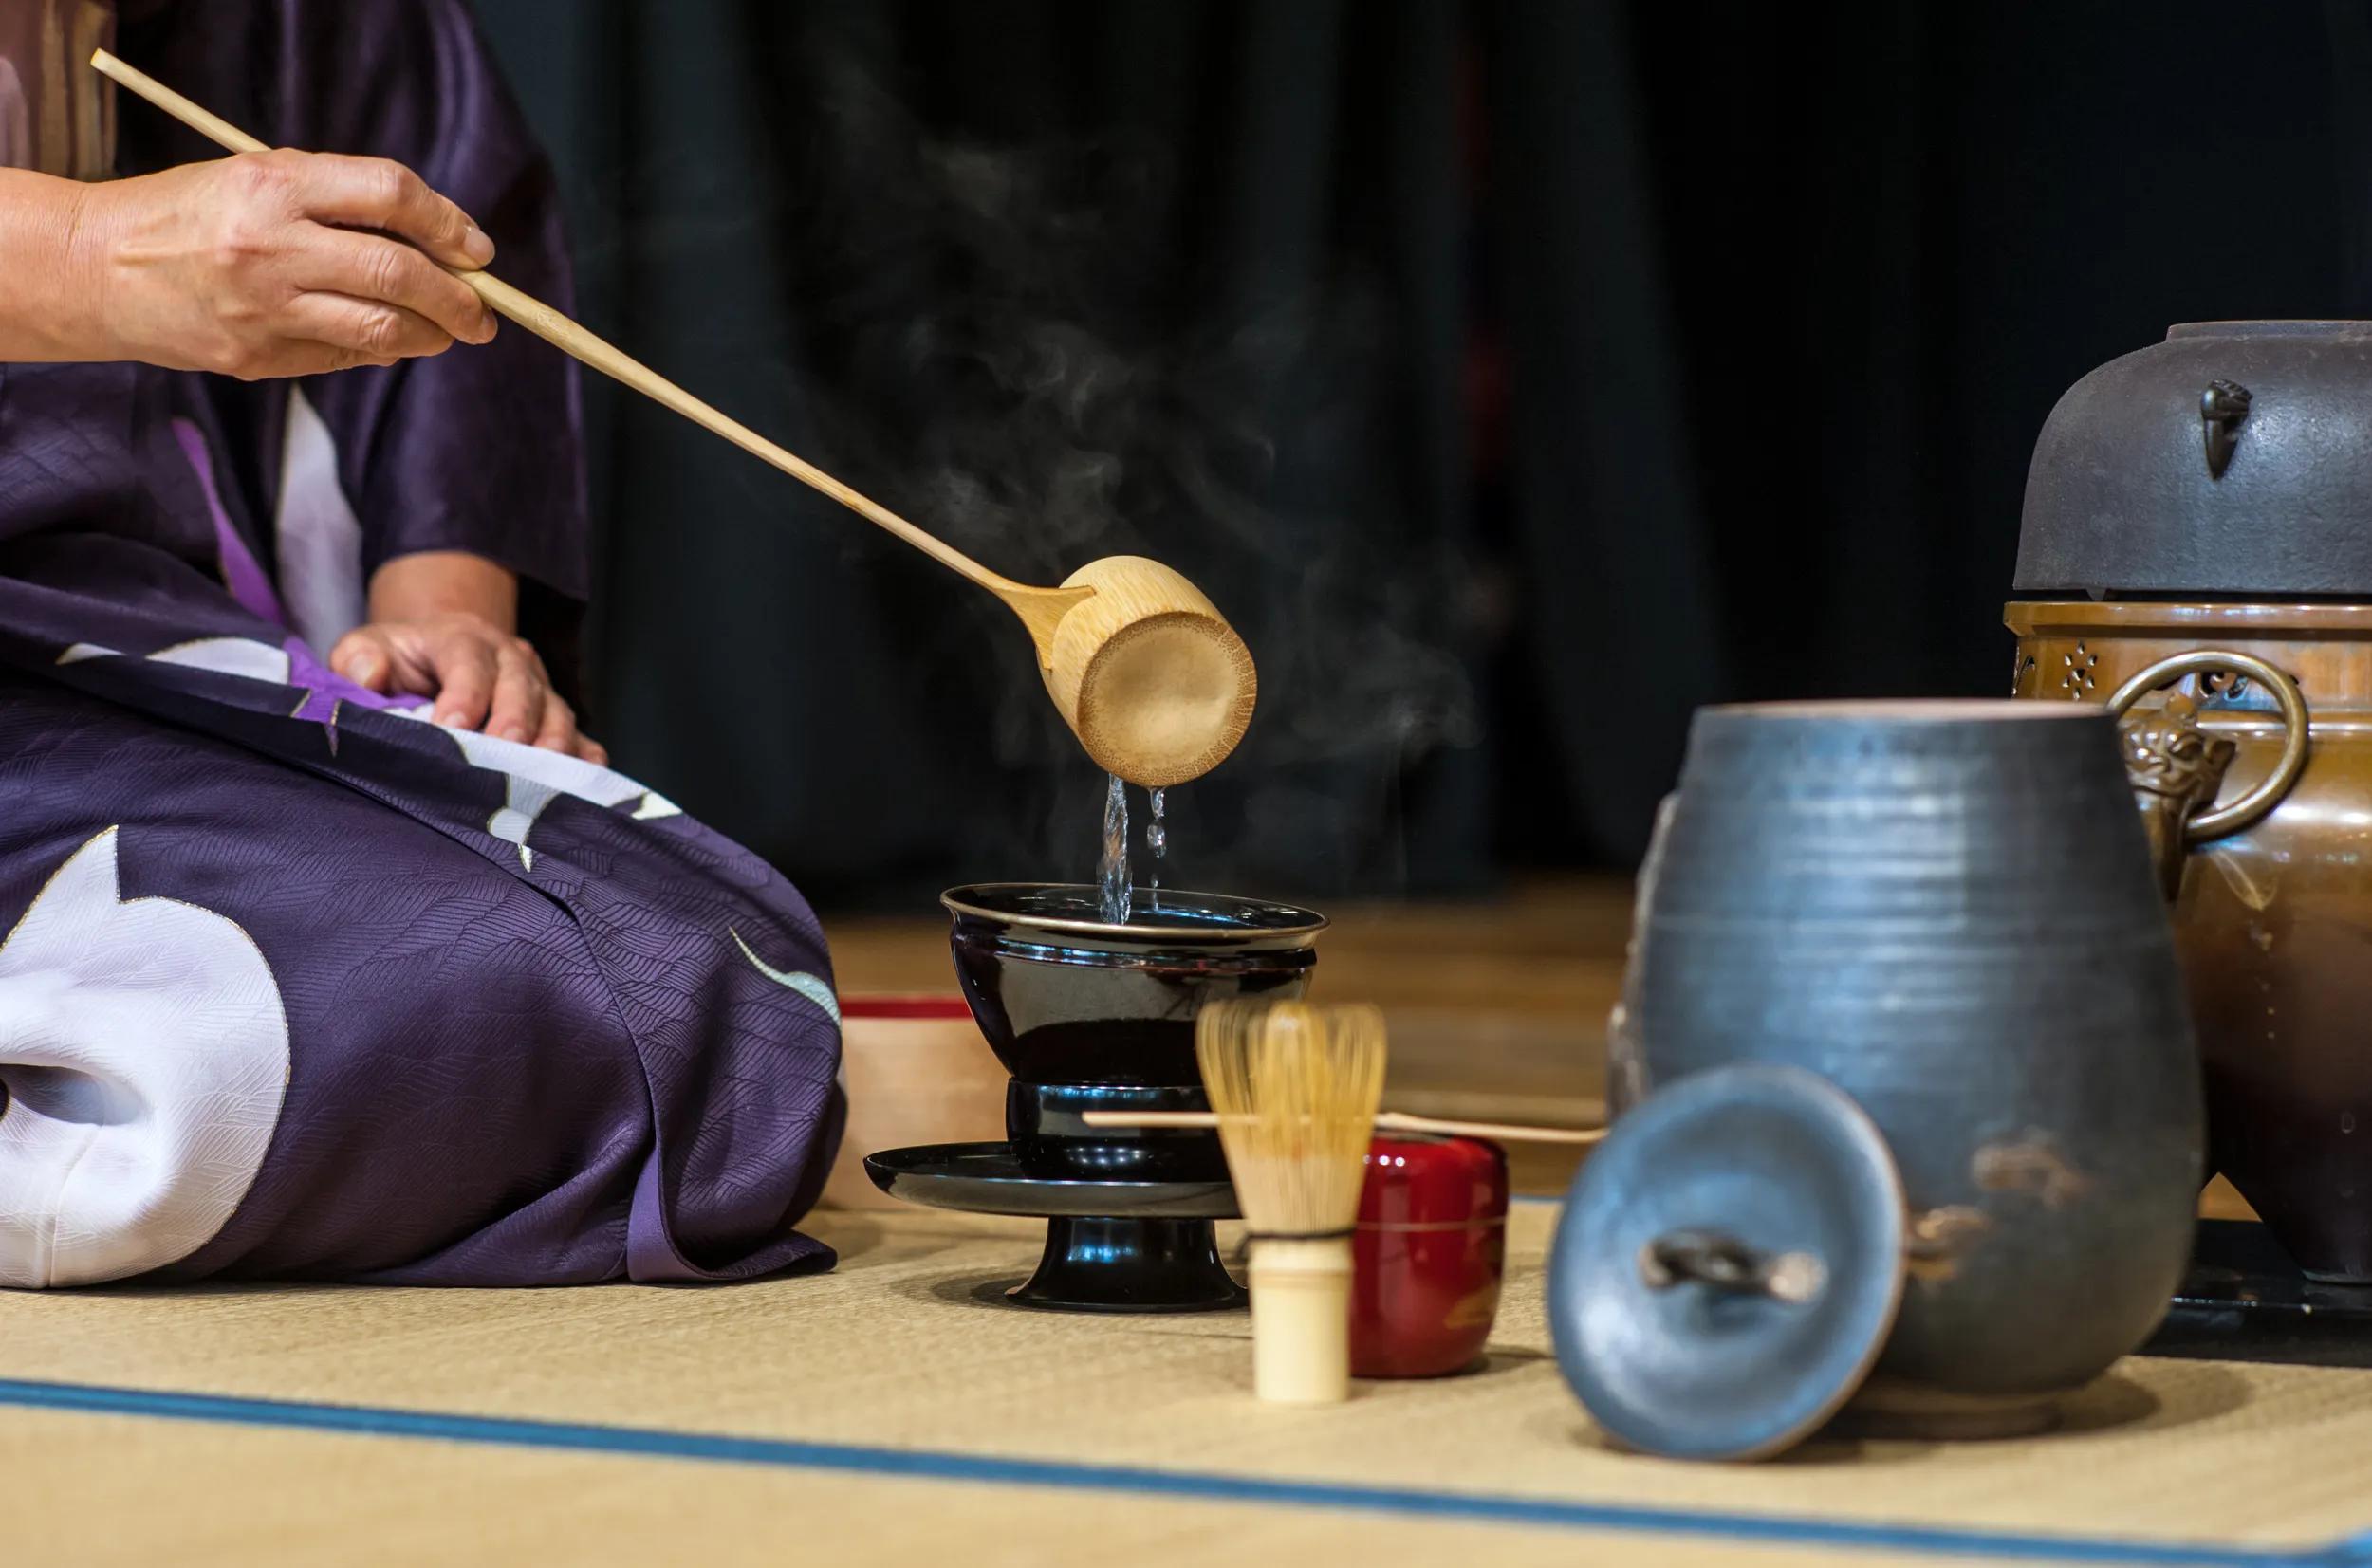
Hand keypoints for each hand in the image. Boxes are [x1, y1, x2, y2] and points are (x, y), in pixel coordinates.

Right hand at [71, 150, 499, 378]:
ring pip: (383, 330)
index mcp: (274, 185)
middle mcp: (270, 245)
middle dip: (460, 299)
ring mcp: (263, 307)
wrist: (99, 268)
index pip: (391, 194)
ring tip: (449, 333)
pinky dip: (380, 352)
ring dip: (433, 335)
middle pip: (400, 273)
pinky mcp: (255, 356)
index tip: (477, 251)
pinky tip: (387, 342)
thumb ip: (342, 200)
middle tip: (485, 314)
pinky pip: (344, 358)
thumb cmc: (194, 214)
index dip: (449, 224)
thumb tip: (443, 247)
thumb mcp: (259, 178)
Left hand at [330, 613, 605, 763]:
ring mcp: (539, 688)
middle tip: (504, 752)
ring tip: (543, 776)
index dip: (464, 694)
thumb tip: (369, 678)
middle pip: (522, 686)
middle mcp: (510, 659)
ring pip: (556, 711)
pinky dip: (586, 758)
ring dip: (552, 743)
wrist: (441, 650)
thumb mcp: (367, 647)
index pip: (469, 661)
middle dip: (515, 721)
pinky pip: (581, 736)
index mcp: (462, 638)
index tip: (451, 729)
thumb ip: (358, 658)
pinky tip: (586, 781)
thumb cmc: (400, 659)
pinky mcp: (554, 717)